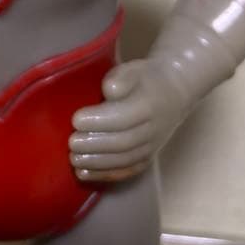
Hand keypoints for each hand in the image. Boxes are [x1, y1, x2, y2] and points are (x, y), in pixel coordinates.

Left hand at [69, 58, 189, 182]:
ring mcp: (151, 148)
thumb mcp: (134, 69)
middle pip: (122, 143)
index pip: (123, 117)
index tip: (75, 120)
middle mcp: (153, 130)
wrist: (173, 92)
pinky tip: (84, 173)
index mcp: (148, 105)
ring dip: (96, 163)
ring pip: (123, 161)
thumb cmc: (145, 79)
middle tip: (71, 143)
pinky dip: (104, 175)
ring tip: (74, 159)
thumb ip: (121, 78)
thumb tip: (109, 90)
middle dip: (94, 145)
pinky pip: (127, 171)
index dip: (98, 121)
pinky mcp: (147, 159)